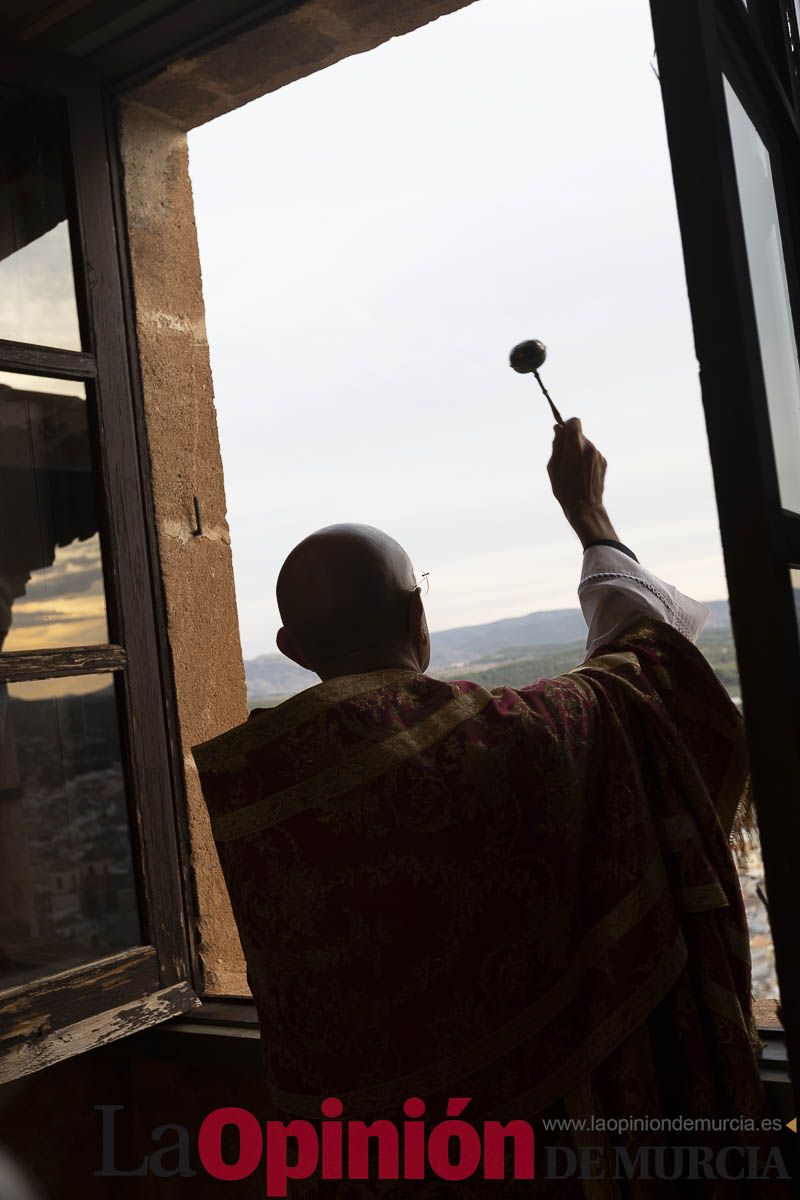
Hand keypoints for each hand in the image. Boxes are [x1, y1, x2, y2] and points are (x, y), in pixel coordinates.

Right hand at [547, 417, 618, 547]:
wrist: (585, 508)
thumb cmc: (565, 489)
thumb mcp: (553, 467)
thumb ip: (557, 445)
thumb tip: (558, 429)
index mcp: (576, 447)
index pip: (575, 422)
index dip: (567, 425)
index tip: (561, 433)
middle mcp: (590, 448)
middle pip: (579, 434)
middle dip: (570, 441)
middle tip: (563, 457)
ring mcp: (598, 455)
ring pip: (586, 445)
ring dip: (578, 451)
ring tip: (572, 470)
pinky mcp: (604, 462)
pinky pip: (592, 454)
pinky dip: (586, 459)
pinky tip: (581, 474)